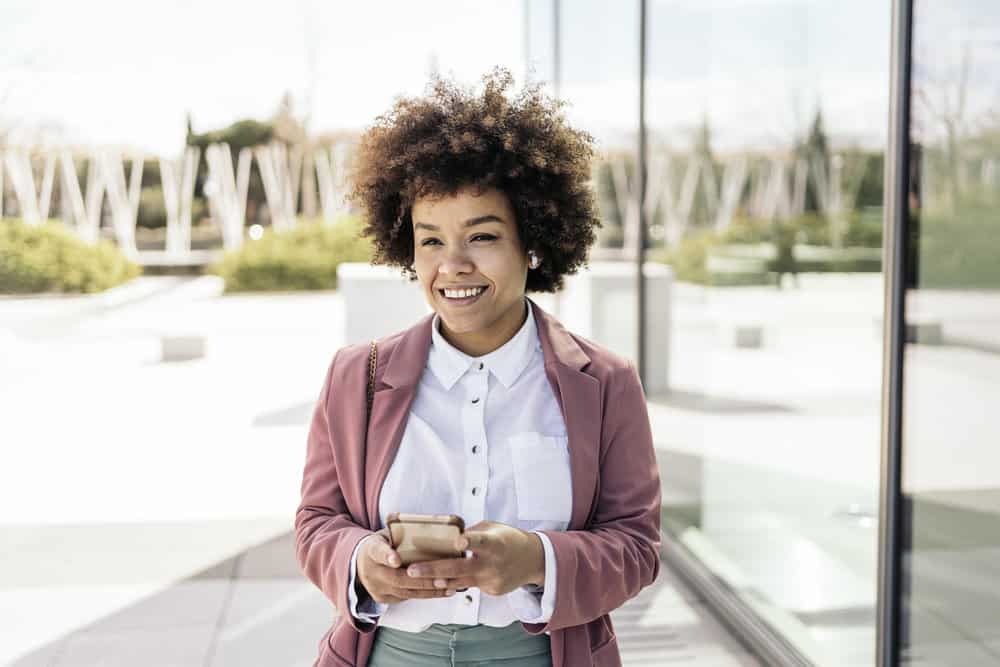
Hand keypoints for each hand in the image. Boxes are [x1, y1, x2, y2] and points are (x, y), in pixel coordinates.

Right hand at [355, 529, 454, 603]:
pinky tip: (440, 591)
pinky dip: (423, 594)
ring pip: (404, 592)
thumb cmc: (382, 545)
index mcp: (371, 549)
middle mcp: (371, 571)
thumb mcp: (386, 535)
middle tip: (443, 579)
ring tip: (448, 587)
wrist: (360, 564)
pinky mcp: (382, 598)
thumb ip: (401, 535)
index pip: (378, 551)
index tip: (396, 559)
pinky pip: (405, 598)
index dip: (387, 556)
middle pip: (397, 578)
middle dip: (422, 580)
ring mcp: (376, 587)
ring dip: (429, 591)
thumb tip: (433, 529)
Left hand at [402, 521, 545, 596]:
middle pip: (459, 568)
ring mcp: (491, 580)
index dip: (469, 542)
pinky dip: (456, 582)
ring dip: (437, 580)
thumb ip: (472, 533)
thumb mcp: (493, 528)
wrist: (533, 561)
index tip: (458, 542)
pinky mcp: (491, 591)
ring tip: (416, 579)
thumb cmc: (509, 539)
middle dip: (432, 569)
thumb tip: (447, 536)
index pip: (480, 541)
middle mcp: (492, 563)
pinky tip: (443, 579)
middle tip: (411, 570)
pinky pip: (469, 586)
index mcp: (494, 543)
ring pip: (459, 582)